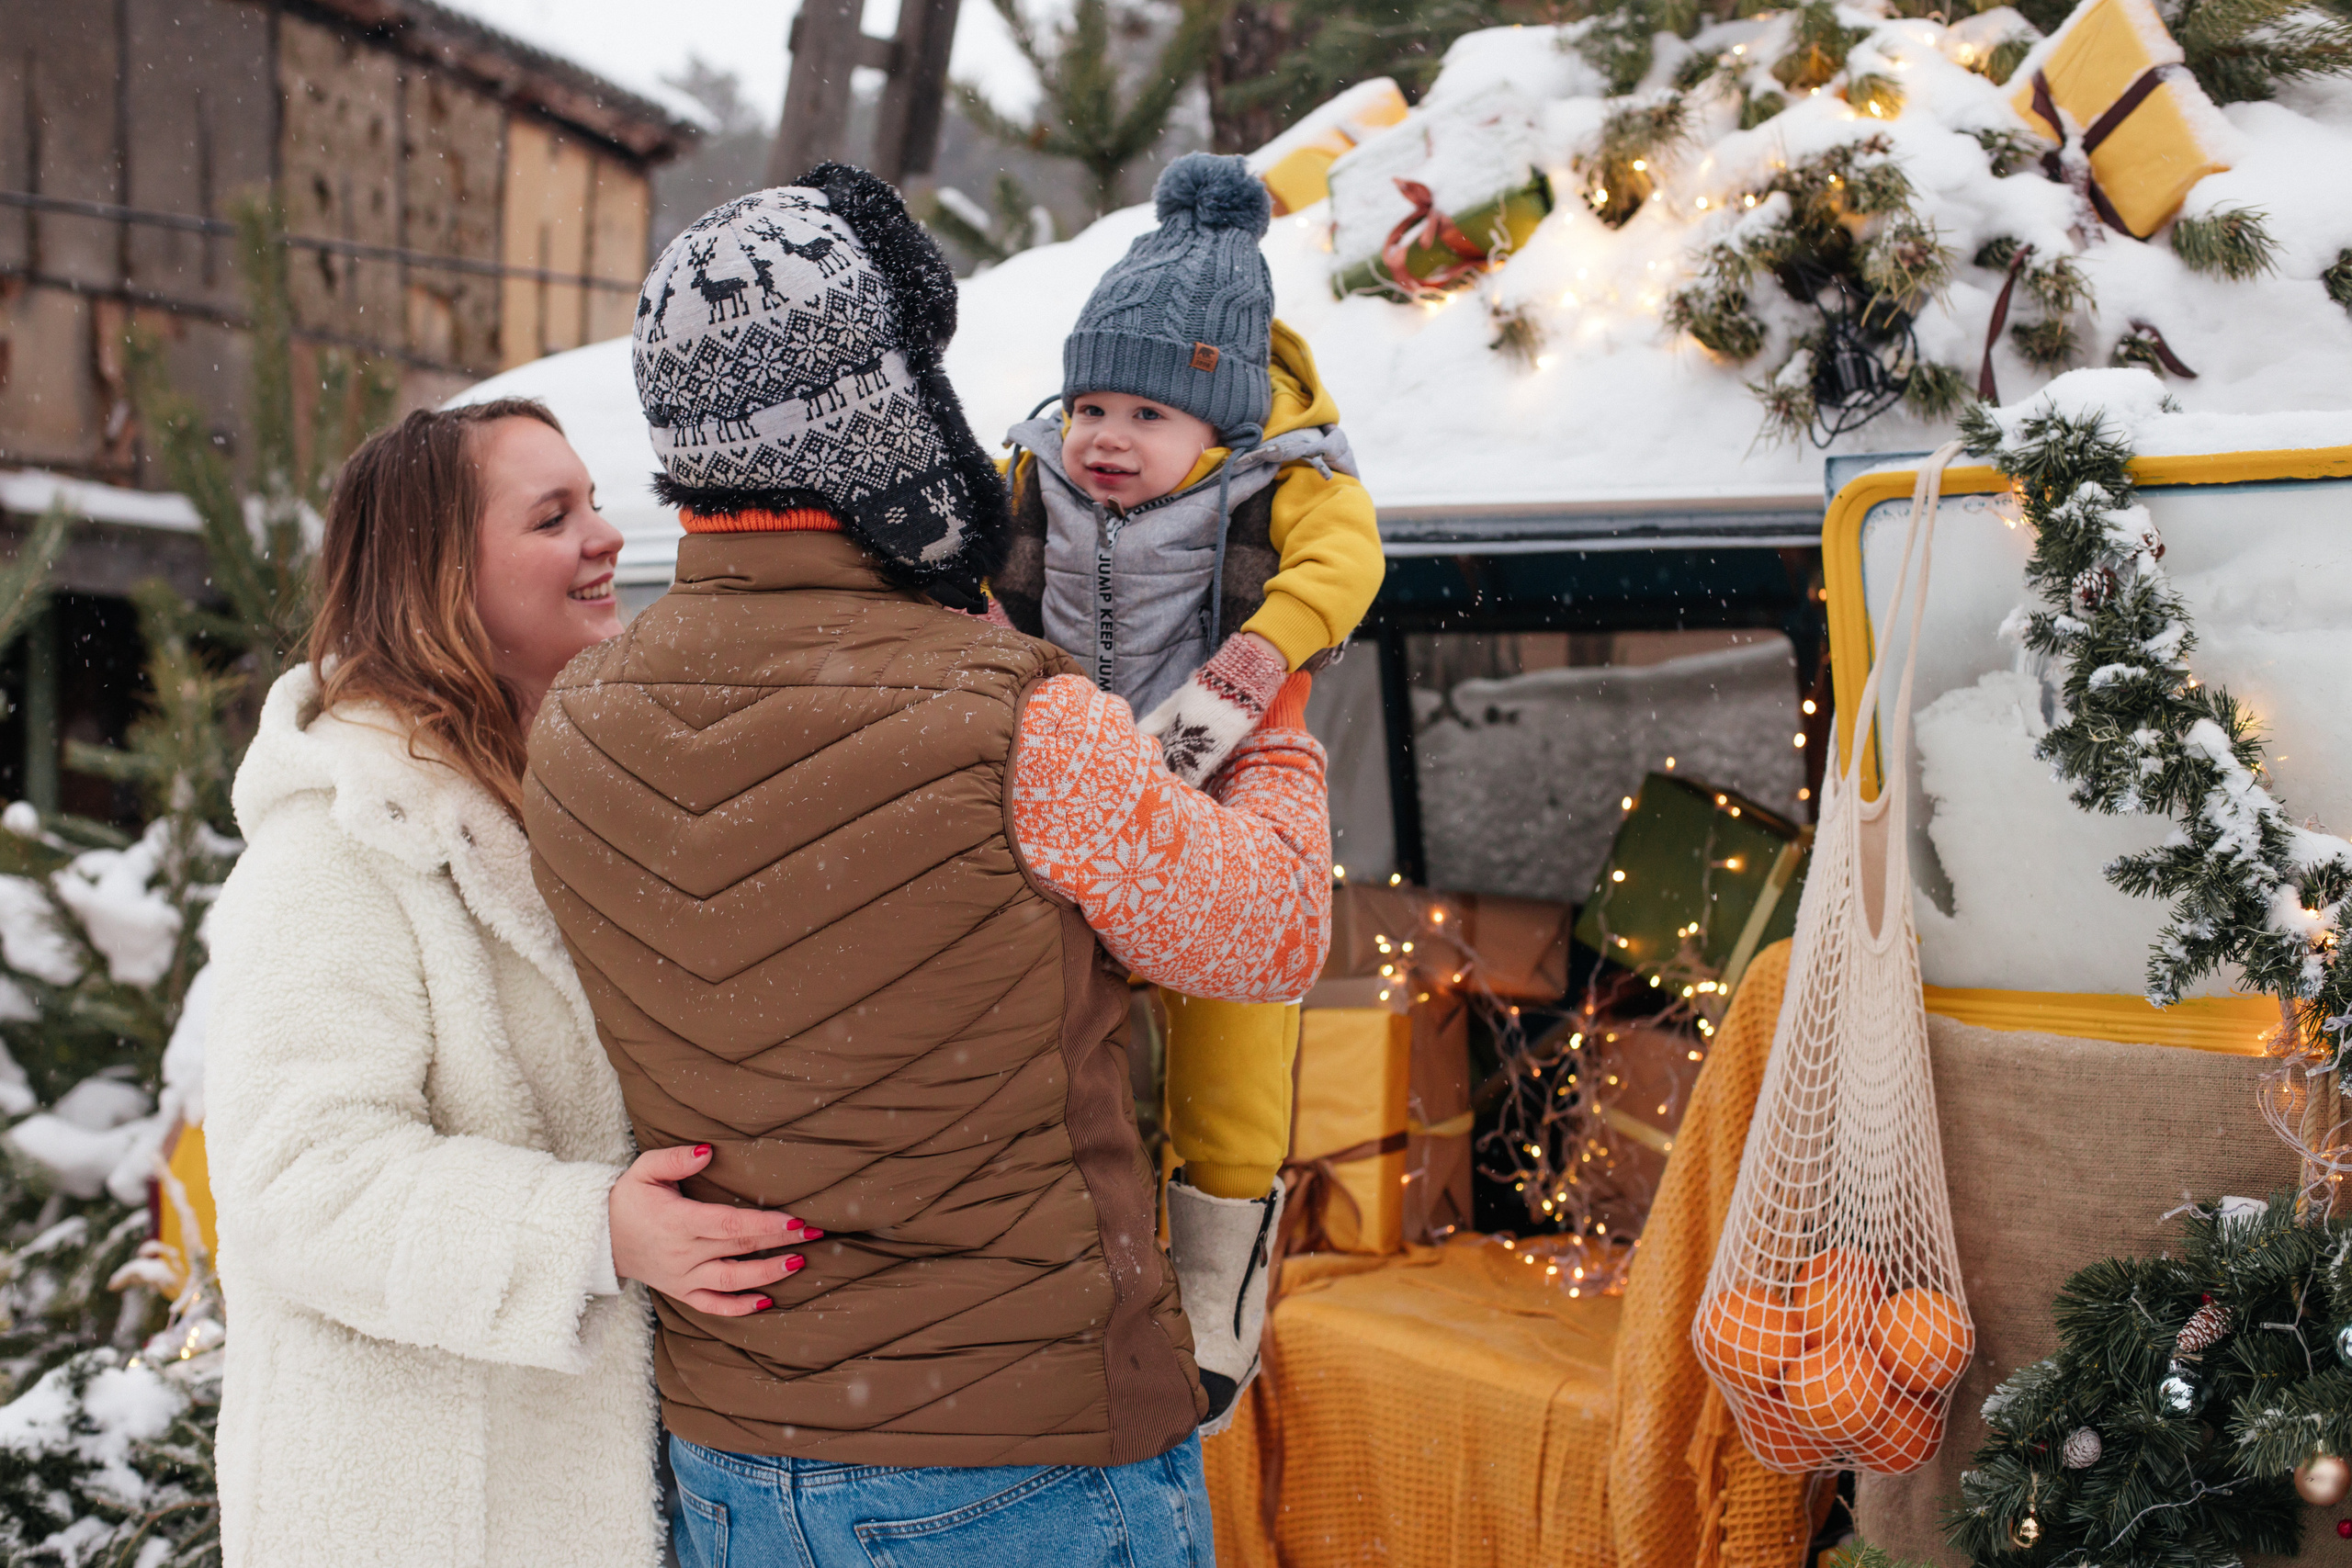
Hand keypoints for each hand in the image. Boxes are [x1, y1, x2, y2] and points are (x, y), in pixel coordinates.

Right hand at [608, 1144, 818, 1316]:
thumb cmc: (629, 1199)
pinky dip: (738, 1308)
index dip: (764, 1223)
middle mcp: (683, 1253)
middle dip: (780, 1242)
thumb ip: (676, 1158)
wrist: (599, 1238)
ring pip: (730, 1281)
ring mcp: (682, 1277)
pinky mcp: (680, 1292)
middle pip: (739, 1248)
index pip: (729, 1223)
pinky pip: (712, 1306)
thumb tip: (708, 1150)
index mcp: (678, 1220)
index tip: (795, 1220)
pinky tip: (766, 1302)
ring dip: (767, 1275)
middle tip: (815, 1233)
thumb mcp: (644, 1169)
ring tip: (798, 1263)